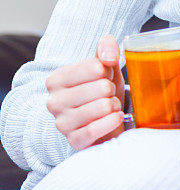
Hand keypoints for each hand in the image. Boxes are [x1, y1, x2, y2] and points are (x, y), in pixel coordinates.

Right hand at [45, 35, 124, 149]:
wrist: (101, 119)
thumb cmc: (101, 88)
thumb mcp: (104, 64)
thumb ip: (106, 48)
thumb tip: (108, 57)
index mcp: (56, 79)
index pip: (95, 67)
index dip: (107, 70)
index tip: (104, 76)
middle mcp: (54, 101)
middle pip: (102, 88)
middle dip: (111, 90)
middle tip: (107, 94)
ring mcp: (62, 123)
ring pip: (102, 107)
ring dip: (114, 105)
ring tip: (110, 106)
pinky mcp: (74, 141)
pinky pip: (96, 129)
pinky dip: (112, 121)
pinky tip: (116, 116)